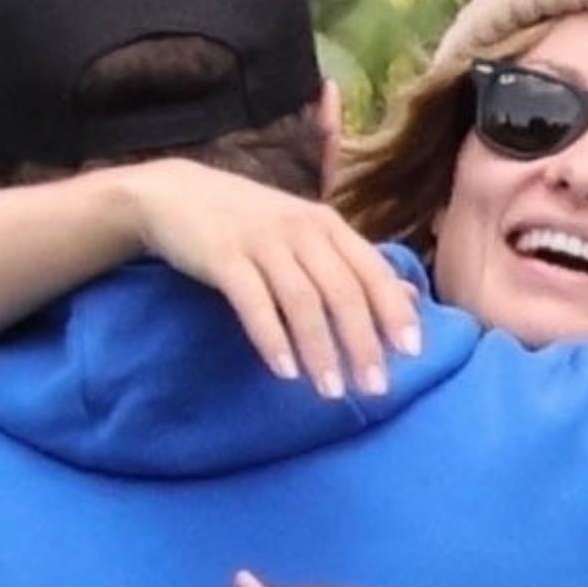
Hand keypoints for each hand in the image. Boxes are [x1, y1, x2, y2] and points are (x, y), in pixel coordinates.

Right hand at [126, 163, 422, 398]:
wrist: (176, 195)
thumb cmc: (249, 223)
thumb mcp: (307, 236)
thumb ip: (354, 266)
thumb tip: (409, 297)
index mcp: (326, 225)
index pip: (371, 271)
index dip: (393, 312)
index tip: (412, 354)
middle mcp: (300, 229)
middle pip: (342, 290)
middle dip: (362, 343)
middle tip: (374, 388)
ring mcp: (261, 241)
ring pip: (302, 300)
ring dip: (320, 350)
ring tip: (332, 391)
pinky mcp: (223, 256)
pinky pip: (254, 302)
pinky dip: (272, 339)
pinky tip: (285, 372)